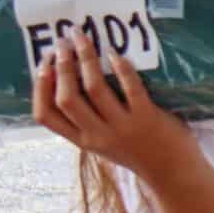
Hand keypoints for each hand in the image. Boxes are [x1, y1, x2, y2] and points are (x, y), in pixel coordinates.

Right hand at [32, 26, 194, 180]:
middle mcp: (98, 135)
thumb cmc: (139, 153)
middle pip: (66, 98)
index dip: (39, 87)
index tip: (43, 64)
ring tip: (82, 37)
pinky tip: (114, 53)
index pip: (45, 116)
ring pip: (94, 89)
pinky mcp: (147, 118)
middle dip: (61, 65)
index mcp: (83, 141)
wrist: (174, 175)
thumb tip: (71, 83)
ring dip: (85, 58)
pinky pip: (130, 88)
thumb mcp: (104, 144)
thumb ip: (88, 123)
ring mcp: (122, 127)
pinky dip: (121, 68)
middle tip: (62, 41)